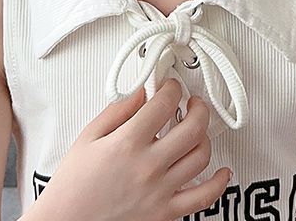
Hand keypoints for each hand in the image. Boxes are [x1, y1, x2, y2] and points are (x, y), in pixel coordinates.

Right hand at [31, 77, 230, 220]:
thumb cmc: (73, 185)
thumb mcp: (88, 137)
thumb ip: (118, 110)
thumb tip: (142, 92)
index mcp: (127, 143)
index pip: (164, 103)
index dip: (172, 88)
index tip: (171, 86)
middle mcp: (148, 166)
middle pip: (193, 127)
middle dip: (198, 106)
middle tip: (192, 102)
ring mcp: (160, 191)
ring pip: (202, 156)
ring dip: (204, 136)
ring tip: (196, 129)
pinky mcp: (165, 214)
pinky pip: (204, 198)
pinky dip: (219, 183)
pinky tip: (222, 171)